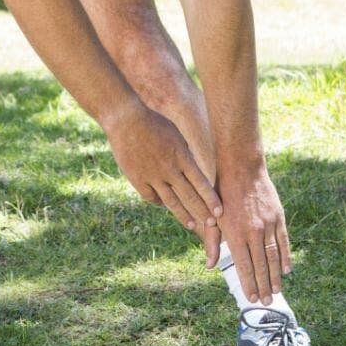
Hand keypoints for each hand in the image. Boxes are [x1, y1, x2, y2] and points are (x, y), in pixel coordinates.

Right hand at [103, 100, 222, 258]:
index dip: (211, 199)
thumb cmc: (154, 123)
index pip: (201, 183)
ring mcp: (152, 175)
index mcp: (181, 156)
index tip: (220, 212)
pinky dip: (159, 203)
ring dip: (183, 215)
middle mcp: (169, 168)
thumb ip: (185, 155)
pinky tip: (165, 206)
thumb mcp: (176, 136)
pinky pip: (151, 197)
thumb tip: (195, 170)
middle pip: (189, 196)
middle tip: (212, 225)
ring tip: (191, 225)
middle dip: (202, 212)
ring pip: (171, 201)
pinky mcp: (137, 178)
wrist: (126, 119)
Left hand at [215, 166, 290, 305]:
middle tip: (266, 303)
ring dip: (276, 276)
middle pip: (260, 265)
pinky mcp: (278, 216)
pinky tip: (288, 270)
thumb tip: (210, 266)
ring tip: (277, 291)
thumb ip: (212, 242)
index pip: (243, 265)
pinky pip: (283, 241)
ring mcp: (267, 224)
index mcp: (235, 233)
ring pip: (274, 256)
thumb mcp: (212, 217)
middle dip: (263, 286)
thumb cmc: (221, 192)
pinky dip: (286, 257)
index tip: (251, 298)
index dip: (248, 283)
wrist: (241, 167)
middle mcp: (253, 231)